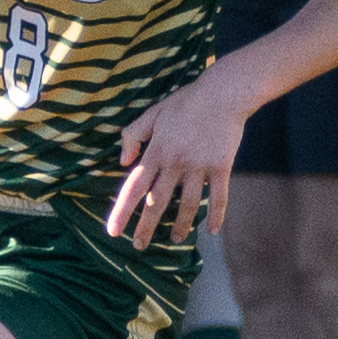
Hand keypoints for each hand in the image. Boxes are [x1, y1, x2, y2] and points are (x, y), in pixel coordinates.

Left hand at [108, 73, 245, 249]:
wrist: (224, 92)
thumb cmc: (186, 101)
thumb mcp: (153, 113)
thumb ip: (133, 135)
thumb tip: (123, 162)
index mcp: (156, 151)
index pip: (133, 188)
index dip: (122, 212)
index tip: (113, 232)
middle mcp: (175, 162)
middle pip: (156, 203)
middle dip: (145, 228)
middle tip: (138, 246)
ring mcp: (199, 166)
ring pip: (188, 206)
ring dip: (180, 226)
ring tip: (174, 240)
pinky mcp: (222, 167)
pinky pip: (218, 197)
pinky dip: (216, 216)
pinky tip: (211, 231)